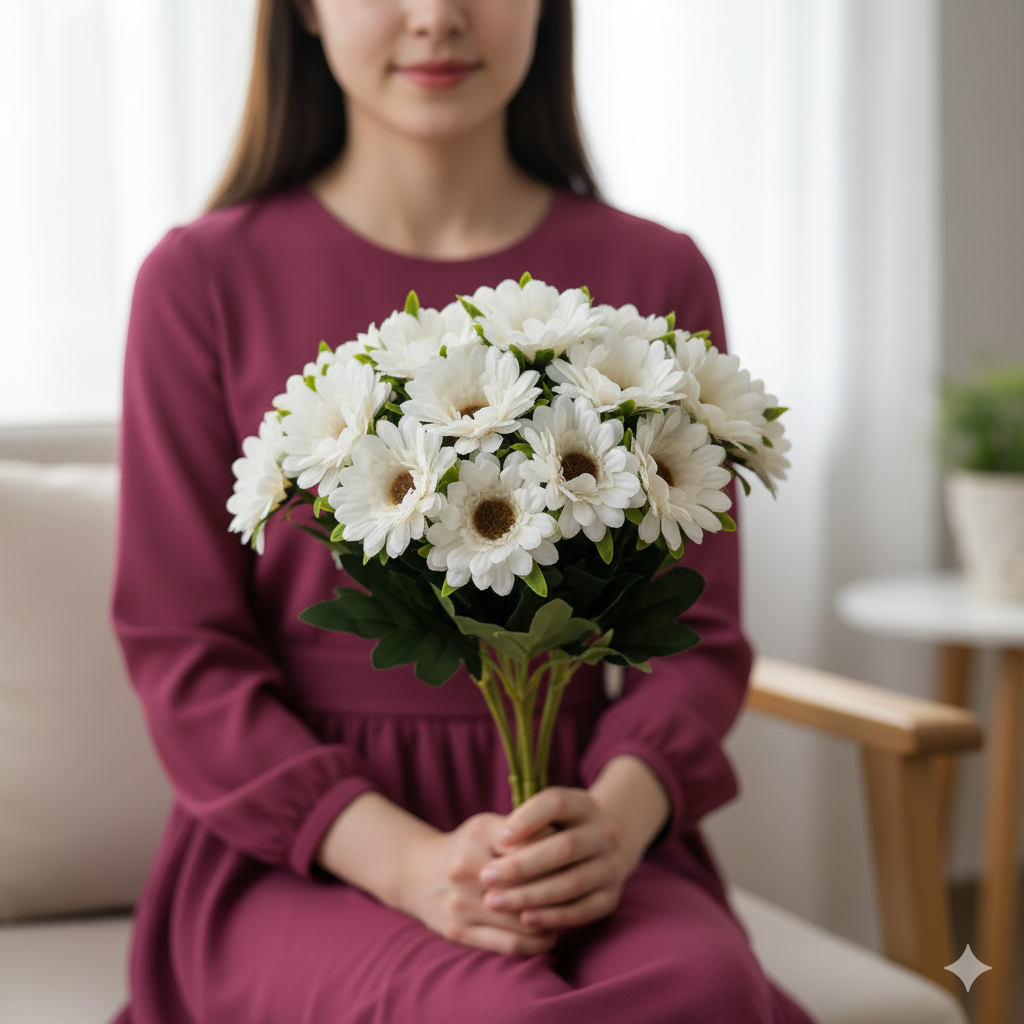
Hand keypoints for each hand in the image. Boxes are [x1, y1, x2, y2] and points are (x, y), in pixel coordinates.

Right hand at [400, 812, 558, 955]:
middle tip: (578, 890)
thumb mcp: (488, 827)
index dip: (557, 854)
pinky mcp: (459, 932)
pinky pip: (510, 945)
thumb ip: (524, 831)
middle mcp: (466, 868)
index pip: (532, 846)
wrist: (415, 873)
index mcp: (478, 834)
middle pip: (529, 885)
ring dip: (552, 920)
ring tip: (567, 915)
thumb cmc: (466, 847)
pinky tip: (549, 934)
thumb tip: (565, 843)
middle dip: (558, 889)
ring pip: (523, 919)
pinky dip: (536, 942)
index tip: (573, 858)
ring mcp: (460, 903)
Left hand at [478, 787, 632, 930]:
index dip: (527, 820)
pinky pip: (582, 911)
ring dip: (530, 895)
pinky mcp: (610, 898)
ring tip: (495, 901)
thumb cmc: (557, 830)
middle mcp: (604, 833)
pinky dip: (552, 916)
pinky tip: (525, 919)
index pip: (556, 804)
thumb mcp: (547, 816)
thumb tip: (497, 843)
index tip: (498, 839)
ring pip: (571, 883)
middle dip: (521, 865)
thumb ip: (526, 823)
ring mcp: (611, 866)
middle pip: (564, 848)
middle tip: (485, 876)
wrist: (599, 850)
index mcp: (584, 805)